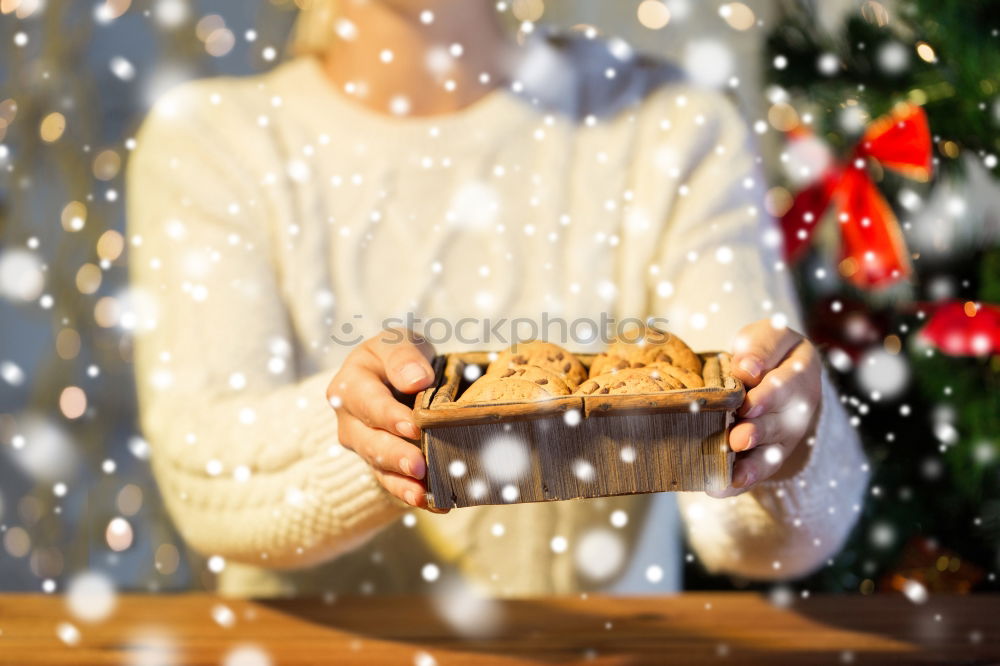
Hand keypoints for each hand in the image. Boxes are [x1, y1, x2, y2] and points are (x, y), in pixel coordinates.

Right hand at [326, 329, 438, 508]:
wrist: (404, 379)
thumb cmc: (400, 358)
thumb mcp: (400, 343)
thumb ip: (404, 357)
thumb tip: (416, 380)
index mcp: (349, 385)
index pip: (367, 402)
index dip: (389, 416)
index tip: (413, 427)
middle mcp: (349, 420)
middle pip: (368, 441)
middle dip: (394, 455)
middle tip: (418, 465)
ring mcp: (364, 446)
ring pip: (378, 467)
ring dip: (401, 481)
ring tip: (423, 493)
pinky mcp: (381, 466)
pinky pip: (392, 484)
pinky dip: (411, 494)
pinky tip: (436, 504)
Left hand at [713, 318, 822, 496]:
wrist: (772, 372)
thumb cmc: (763, 351)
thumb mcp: (765, 337)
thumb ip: (759, 349)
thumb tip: (746, 369)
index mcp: (802, 371)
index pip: (787, 382)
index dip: (767, 393)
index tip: (747, 399)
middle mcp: (800, 407)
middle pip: (781, 421)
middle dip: (758, 430)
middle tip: (737, 438)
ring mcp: (787, 433)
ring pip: (772, 450)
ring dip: (751, 462)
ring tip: (731, 471)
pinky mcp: (772, 453)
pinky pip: (759, 470)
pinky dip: (740, 481)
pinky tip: (720, 489)